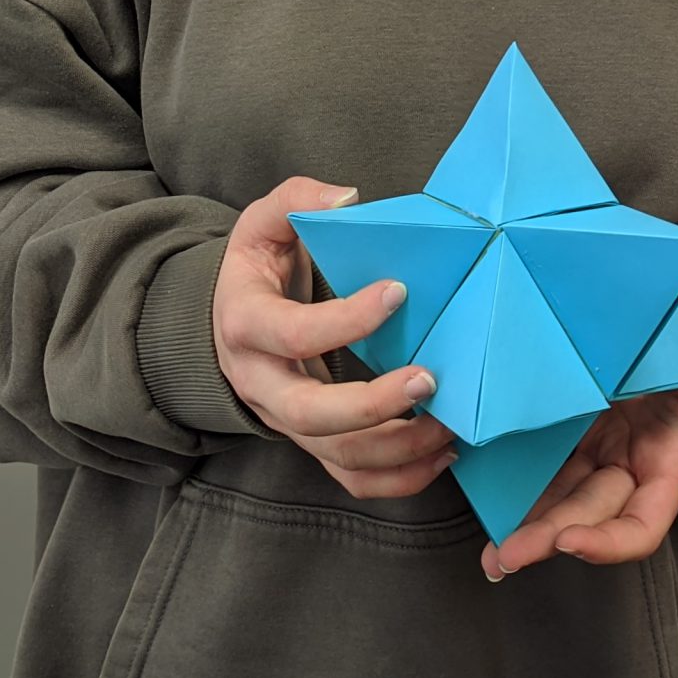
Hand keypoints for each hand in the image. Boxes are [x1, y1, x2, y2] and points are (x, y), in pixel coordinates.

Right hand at [212, 177, 454, 499]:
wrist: (228, 320)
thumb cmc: (256, 268)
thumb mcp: (262, 223)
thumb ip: (297, 200)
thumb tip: (347, 198)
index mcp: (245, 324)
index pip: (292, 333)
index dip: (345, 319)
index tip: (398, 292)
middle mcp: (260, 383)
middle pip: (310, 415)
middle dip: (373, 405)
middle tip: (429, 379)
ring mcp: (285, 421)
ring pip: (337, 455)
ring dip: (398, 446)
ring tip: (450, 422)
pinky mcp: (312, 443)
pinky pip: (352, 479)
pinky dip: (399, 477)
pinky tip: (441, 453)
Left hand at [479, 289, 677, 579]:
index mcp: (671, 462)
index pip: (641, 525)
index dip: (607, 543)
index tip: (567, 541)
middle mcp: (630, 461)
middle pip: (588, 516)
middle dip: (548, 539)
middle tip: (505, 555)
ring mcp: (597, 441)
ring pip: (558, 494)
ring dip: (525, 523)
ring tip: (489, 545)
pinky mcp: (570, 415)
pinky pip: (540, 453)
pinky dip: (514, 477)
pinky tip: (484, 487)